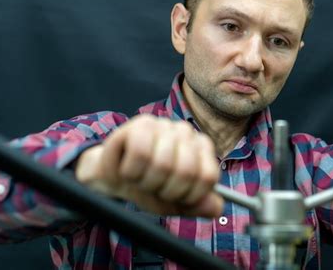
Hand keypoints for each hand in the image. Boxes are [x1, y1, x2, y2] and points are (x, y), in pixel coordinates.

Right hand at [75, 114, 222, 217]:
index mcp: (202, 150)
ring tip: (139, 179)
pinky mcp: (143, 123)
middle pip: (185, 171)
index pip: (207, 177)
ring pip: (162, 163)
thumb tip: (217, 208)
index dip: (189, 196)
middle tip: (154, 188)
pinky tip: (128, 168)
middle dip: (165, 190)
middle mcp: (187, 133)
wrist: (115, 179)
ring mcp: (166, 125)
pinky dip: (131, 170)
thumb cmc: (148, 187)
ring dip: (146, 181)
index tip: (175, 198)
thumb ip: (197, 206)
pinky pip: (140, 152)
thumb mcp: (174, 203)